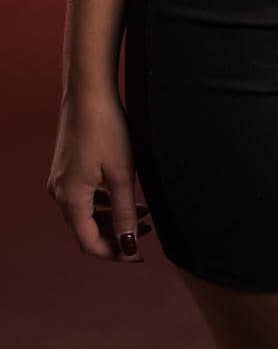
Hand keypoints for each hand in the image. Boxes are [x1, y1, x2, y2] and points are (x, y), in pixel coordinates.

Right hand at [47, 87, 153, 261]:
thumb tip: (128, 246)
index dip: (116, 253)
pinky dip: (105, 202)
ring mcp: (62, 180)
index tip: (140, 256)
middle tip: (146, 235)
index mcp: (70, 200)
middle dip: (117, 236)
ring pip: (87, 213)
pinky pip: (84, 196)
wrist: (89, 92)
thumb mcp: (122, 175)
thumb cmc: (107, 130)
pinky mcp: (68, 167)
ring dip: (113, 218)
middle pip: (87, 231)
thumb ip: (125, 213)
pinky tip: (127, 196)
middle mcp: (60, 193)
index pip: (90, 244)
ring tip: (144, 214)